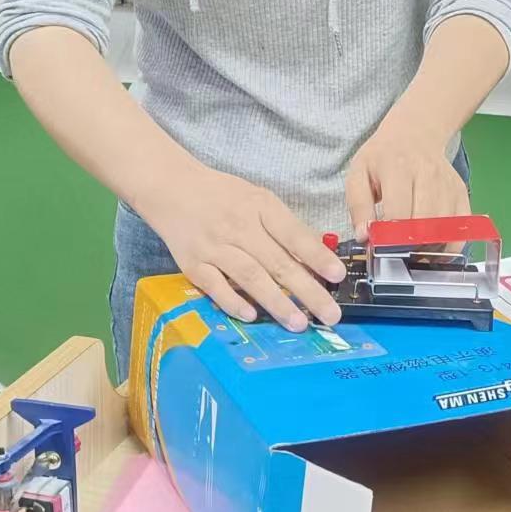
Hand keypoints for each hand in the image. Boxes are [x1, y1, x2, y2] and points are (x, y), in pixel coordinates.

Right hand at [146, 167, 344, 330]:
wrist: (172, 187)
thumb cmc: (224, 196)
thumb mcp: (258, 199)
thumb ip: (284, 228)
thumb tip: (316, 259)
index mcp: (261, 206)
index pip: (294, 234)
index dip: (317, 256)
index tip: (338, 276)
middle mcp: (239, 226)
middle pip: (277, 262)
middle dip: (307, 291)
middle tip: (330, 315)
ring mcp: (214, 246)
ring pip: (250, 276)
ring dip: (276, 302)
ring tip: (299, 323)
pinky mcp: (192, 263)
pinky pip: (214, 286)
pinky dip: (233, 301)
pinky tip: (252, 316)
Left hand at [345, 117, 468, 239]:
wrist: (414, 133)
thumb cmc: (382, 157)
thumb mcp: (358, 174)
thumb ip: (358, 206)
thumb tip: (365, 237)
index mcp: (398, 168)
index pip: (399, 212)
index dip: (389, 237)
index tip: (380, 247)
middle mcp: (428, 174)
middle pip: (425, 223)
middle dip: (409, 245)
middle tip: (395, 253)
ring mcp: (448, 184)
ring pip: (444, 228)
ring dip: (428, 247)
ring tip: (411, 250)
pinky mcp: (461, 192)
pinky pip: (461, 227)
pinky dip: (449, 245)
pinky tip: (432, 248)